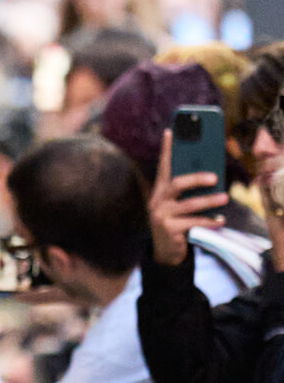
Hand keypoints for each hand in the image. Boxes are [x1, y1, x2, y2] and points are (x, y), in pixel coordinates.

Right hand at [148, 130, 226, 265]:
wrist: (164, 251)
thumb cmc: (176, 221)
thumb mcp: (178, 204)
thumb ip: (187, 191)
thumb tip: (212, 176)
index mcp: (160, 190)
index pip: (163, 166)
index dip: (166, 149)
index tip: (170, 131)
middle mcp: (158, 200)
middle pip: (177, 184)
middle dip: (196, 178)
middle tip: (215, 177)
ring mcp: (162, 215)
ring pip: (189, 204)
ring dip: (209, 201)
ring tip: (225, 198)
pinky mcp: (169, 230)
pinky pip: (193, 223)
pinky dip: (209, 222)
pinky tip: (220, 221)